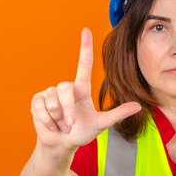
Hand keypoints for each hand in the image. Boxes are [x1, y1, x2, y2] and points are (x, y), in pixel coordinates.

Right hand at [30, 28, 141, 150]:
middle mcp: (65, 88)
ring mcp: (49, 93)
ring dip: (57, 118)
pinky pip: (40, 108)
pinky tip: (50, 125)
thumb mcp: (100, 124)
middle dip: (68, 110)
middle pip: (64, 89)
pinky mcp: (37, 101)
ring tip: (60, 125)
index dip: (85, 47)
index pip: (84, 64)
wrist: (61, 144)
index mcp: (81, 89)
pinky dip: (47, 121)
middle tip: (70, 124)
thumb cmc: (81, 133)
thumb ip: (117, 114)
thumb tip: (138, 106)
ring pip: (52, 101)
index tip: (86, 30)